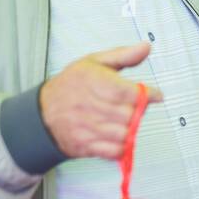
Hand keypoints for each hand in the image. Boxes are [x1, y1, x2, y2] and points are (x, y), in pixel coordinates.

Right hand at [39, 42, 162, 159]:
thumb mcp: (94, 62)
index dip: (146, 94)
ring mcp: (86, 127)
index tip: (155, 95)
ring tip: (123, 120)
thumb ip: (123, 55)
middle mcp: (88, 105)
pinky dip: (121, 146)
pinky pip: (114, 151)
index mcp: (92, 81)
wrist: (42, 112)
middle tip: (133, 107)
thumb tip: (145, 47)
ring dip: (130, 128)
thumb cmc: (70, 85)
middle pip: (129, 114)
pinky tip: (117, 135)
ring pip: (124, 133)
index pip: (127, 92)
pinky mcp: (85, 145)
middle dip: (137, 111)